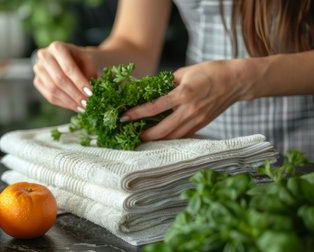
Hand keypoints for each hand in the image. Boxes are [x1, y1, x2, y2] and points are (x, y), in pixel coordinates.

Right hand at [33, 41, 96, 111]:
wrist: (75, 61)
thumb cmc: (83, 60)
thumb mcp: (90, 62)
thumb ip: (90, 74)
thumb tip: (89, 93)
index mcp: (57, 47)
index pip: (68, 68)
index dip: (79, 82)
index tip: (91, 93)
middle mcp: (44, 56)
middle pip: (59, 80)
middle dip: (75, 94)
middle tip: (87, 103)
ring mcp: (38, 69)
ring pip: (53, 90)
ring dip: (70, 101)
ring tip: (83, 107)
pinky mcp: (38, 82)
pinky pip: (50, 96)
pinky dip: (64, 104)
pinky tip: (75, 106)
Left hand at [121, 59, 250, 139]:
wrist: (237, 80)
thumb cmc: (210, 72)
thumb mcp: (184, 72)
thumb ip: (166, 83)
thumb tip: (149, 90)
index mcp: (183, 93)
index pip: (154, 107)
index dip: (137, 114)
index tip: (124, 118)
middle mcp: (190, 110)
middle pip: (162, 130)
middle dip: (145, 135)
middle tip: (131, 135)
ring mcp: (197, 120)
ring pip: (172, 137)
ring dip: (156, 139)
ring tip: (143, 137)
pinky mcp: (202, 125)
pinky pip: (183, 135)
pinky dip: (170, 137)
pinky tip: (160, 136)